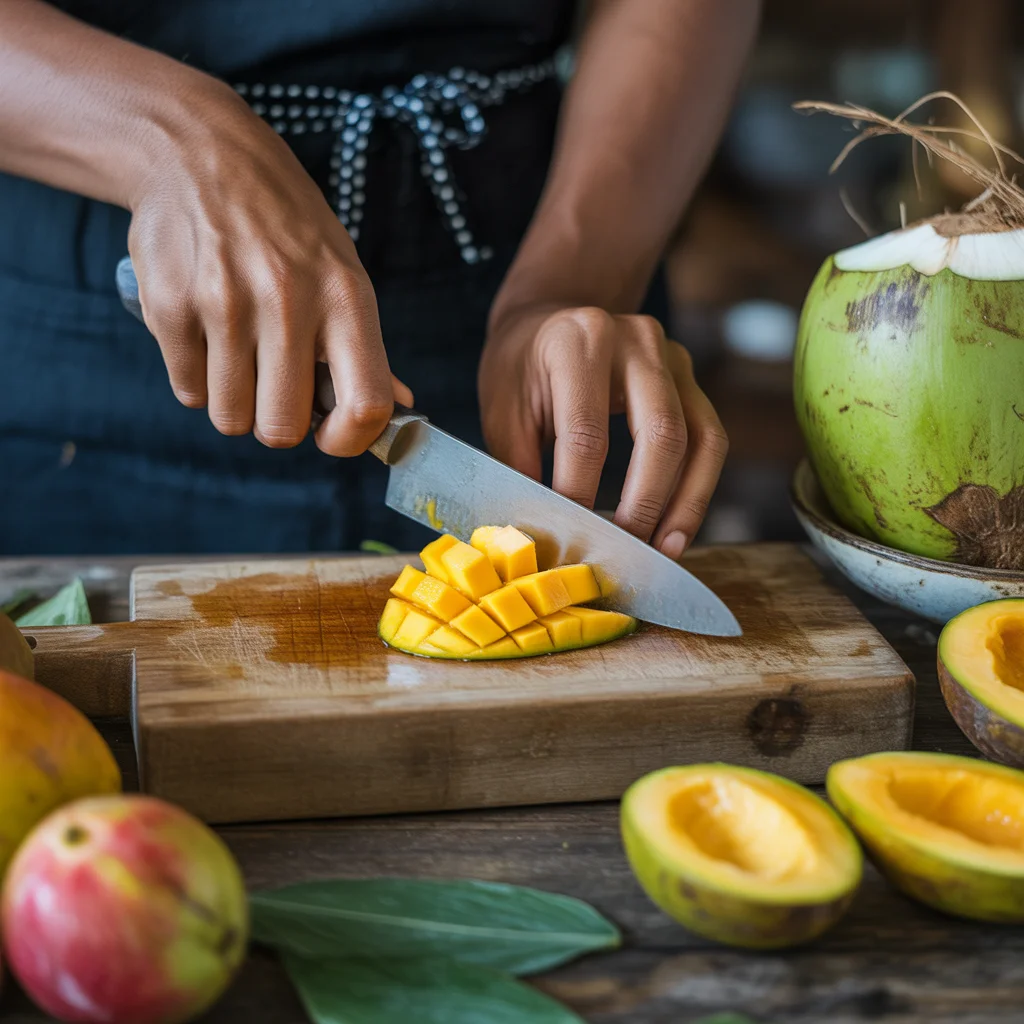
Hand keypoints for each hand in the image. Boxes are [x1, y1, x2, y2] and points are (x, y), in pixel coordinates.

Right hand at [126, 85, 411, 453]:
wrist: (200, 153)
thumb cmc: (285, 227)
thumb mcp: (341, 271)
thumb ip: (363, 346)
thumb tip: (398, 409)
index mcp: (345, 298)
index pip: (366, 405)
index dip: (349, 440)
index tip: (332, 434)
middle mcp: (288, 302)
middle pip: (282, 428)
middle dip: (278, 422)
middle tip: (274, 386)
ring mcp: (224, 305)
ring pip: (230, 418)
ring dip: (235, 401)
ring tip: (239, 354)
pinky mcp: (169, 307)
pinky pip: (188, 391)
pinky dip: (197, 378)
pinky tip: (206, 334)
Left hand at [478, 305, 727, 558]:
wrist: (549, 317)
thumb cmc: (521, 369)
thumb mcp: (503, 411)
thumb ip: (520, 468)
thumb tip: (538, 536)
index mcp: (578, 342)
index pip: (587, 433)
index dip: (580, 494)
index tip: (570, 540)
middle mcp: (635, 340)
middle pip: (660, 434)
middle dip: (644, 505)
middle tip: (624, 552)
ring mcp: (671, 356)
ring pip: (699, 440)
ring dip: (684, 505)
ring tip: (664, 551)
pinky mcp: (690, 376)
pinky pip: (709, 439)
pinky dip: (697, 488)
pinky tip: (676, 528)